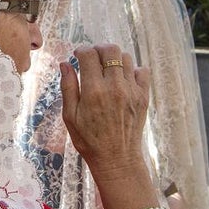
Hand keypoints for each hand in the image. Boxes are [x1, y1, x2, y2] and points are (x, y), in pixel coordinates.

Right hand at [59, 44, 150, 181]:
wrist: (117, 159)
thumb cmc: (89, 140)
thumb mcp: (70, 116)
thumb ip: (68, 87)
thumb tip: (65, 64)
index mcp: (93, 91)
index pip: (88, 55)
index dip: (81, 51)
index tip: (78, 56)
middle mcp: (115, 87)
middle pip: (110, 50)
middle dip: (99, 49)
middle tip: (93, 59)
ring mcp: (132, 91)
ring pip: (126, 58)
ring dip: (114, 59)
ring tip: (107, 69)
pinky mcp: (143, 97)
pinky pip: (142, 71)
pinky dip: (132, 70)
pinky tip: (122, 79)